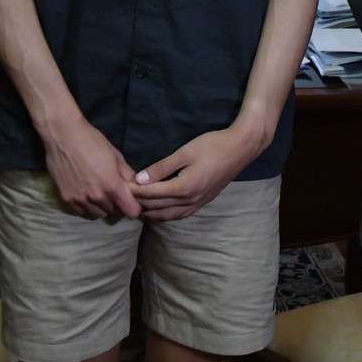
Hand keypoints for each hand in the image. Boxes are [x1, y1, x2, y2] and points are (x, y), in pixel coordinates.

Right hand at [41, 118, 140, 219]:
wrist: (63, 136)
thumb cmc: (92, 141)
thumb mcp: (116, 156)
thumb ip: (127, 174)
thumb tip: (137, 186)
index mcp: (112, 186)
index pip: (131, 212)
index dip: (134, 207)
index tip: (131, 201)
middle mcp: (97, 197)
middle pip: (114, 213)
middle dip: (117, 205)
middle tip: (114, 193)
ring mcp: (80, 200)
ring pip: (98, 214)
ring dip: (102, 207)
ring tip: (99, 193)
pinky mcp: (67, 199)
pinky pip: (82, 212)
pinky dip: (87, 207)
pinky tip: (87, 195)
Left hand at [131, 125, 265, 221]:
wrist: (241, 149)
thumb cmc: (213, 145)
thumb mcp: (185, 152)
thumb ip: (161, 168)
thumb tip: (140, 180)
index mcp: (183, 188)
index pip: (151, 194)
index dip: (134, 192)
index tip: (120, 186)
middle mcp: (189, 201)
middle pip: (157, 208)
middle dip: (139, 204)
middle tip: (123, 199)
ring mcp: (197, 204)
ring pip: (167, 216)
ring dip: (151, 213)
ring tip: (136, 207)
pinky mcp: (203, 202)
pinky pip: (179, 215)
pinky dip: (165, 215)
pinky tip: (159, 210)